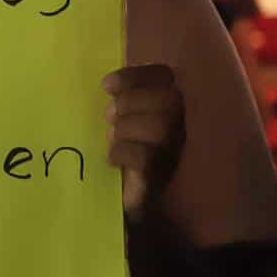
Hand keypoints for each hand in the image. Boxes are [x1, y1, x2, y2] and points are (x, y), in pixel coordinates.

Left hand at [104, 64, 184, 216]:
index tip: (106, 85)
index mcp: (162, 107)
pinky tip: (110, 158)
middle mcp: (174, 128)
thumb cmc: (111, 152)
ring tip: (110, 137)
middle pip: (169, 100)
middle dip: (133, 100)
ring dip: (127, 127)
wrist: (110, 201)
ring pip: (160, 127)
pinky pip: (146, 157)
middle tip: (108, 116)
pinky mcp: (156, 179)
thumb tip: (102, 82)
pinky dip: (123, 152)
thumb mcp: (110, 119)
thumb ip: (112, 98)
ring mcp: (170, 154)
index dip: (137, 75)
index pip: (164, 76)